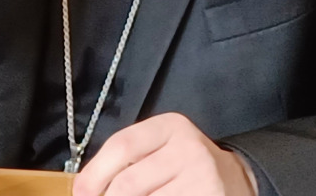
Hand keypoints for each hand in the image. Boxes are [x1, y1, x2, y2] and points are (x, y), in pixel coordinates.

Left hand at [71, 112, 258, 195]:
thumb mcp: (161, 150)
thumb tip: (84, 188)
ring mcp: (202, 178)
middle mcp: (188, 148)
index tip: (80, 194)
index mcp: (170, 127)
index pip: (121, 147)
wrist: (235, 181)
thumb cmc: (184, 167)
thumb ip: (127, 161)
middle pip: (129, 182)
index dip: (94, 175)